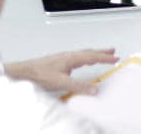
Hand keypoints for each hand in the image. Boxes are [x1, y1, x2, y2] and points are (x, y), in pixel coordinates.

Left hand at [3, 48, 118, 94]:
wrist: (24, 72)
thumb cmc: (39, 74)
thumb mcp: (61, 82)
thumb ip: (79, 86)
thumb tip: (94, 89)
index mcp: (71, 58)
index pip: (92, 56)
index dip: (105, 57)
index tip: (116, 58)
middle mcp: (68, 56)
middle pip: (89, 52)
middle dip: (102, 52)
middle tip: (113, 51)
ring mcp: (64, 58)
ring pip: (83, 54)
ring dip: (94, 54)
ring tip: (102, 55)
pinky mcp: (59, 63)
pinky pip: (77, 58)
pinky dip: (86, 58)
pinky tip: (83, 63)